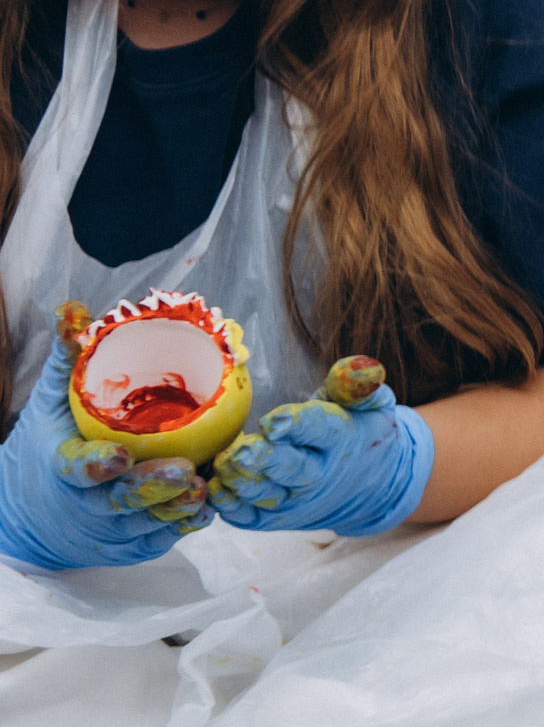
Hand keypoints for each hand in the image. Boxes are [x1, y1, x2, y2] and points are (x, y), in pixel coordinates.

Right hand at [0, 338, 210, 570]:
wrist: (26, 514)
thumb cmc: (45, 448)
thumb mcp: (49, 405)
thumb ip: (67, 362)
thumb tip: (74, 308)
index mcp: (60, 467)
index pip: (76, 468)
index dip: (95, 465)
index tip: (118, 457)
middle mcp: (82, 504)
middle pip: (118, 501)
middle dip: (151, 489)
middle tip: (185, 473)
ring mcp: (104, 531)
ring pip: (143, 525)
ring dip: (174, 510)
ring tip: (205, 489)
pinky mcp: (124, 547)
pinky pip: (155, 541)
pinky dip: (179, 529)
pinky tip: (206, 510)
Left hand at [209, 358, 434, 535]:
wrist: (369, 486)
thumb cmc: (359, 432)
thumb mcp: (372, 404)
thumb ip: (356, 384)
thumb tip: (354, 366)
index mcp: (341, 439)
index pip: (321, 430)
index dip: (297, 425)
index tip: (273, 420)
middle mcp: (318, 475)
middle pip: (290, 469)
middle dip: (264, 460)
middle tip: (241, 451)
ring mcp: (293, 500)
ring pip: (262, 495)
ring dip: (240, 481)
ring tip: (222, 462)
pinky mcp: (271, 518)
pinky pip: (244, 516)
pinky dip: (226, 502)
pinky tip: (212, 484)